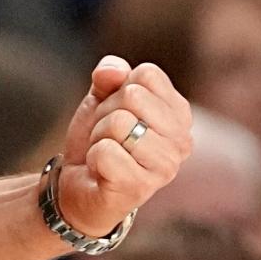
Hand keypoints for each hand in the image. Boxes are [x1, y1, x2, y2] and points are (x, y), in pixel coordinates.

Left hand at [55, 57, 191, 238]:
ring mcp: (165, 167)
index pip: (148, 74)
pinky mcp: (141, 187)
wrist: (79, 185)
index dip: (120, 88)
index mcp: (179, 114)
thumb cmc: (100, 138)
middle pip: (132, 96)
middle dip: (106, 112)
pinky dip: (94, 157)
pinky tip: (101, 170)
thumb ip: (110, 74)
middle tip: (108, 136)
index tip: (117, 111)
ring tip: (106, 153)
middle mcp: (181, 141)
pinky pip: (106, 151)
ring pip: (119, 123)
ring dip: (99, 136)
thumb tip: (113, 72)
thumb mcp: (102, 97)